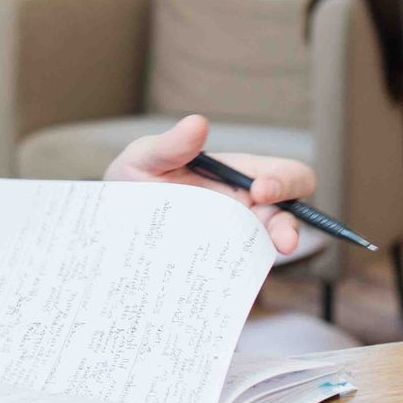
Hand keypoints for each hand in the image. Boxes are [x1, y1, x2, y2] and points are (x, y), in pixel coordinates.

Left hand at [103, 113, 315, 254]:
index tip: (260, 190)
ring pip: (270, 247)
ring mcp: (234, 237)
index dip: (285, 180)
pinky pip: (239, 272)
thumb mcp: (144, 158)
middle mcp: (244, 206)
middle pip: (290, 214)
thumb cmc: (134, 178)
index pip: (284, 173)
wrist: (110, 219)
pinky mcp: (218, 265)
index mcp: (236, 173)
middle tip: (282, 239)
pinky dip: (239, 275)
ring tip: (272, 257)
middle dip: (292, 223)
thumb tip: (198, 123)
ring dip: (275, 253)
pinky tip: (223, 280)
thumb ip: (170, 144)